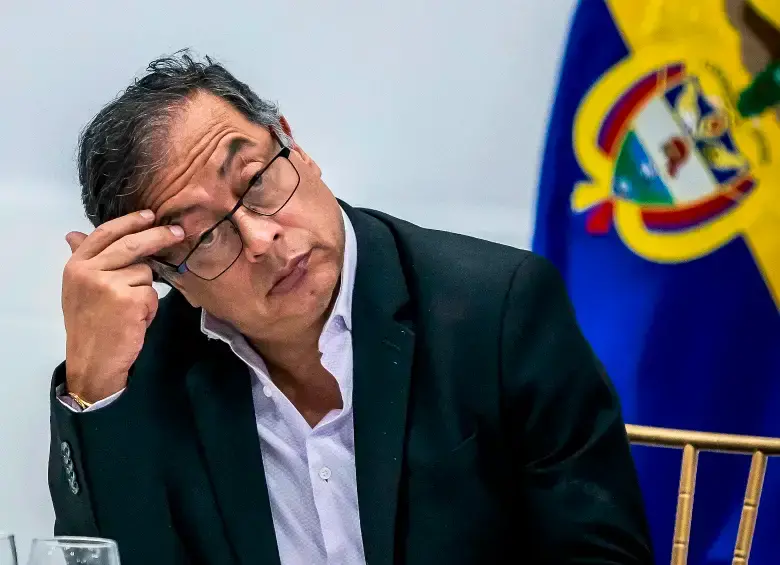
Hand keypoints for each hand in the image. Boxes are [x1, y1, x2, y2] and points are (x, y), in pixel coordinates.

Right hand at [61, 210, 184, 402]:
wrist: (92, 361)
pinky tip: (135, 320)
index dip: (130, 221)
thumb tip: (74, 233)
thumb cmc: (90, 325)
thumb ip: (85, 260)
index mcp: (76, 265)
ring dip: (146, 291)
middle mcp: (89, 271)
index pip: (105, 233)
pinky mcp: (128, 300)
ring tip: (130, 310)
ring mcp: (108, 285)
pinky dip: (150, 308)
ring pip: (145, 272)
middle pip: (132, 244)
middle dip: (159, 236)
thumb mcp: (78, 289)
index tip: (150, 215)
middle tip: (178, 232)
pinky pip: (152, 293)